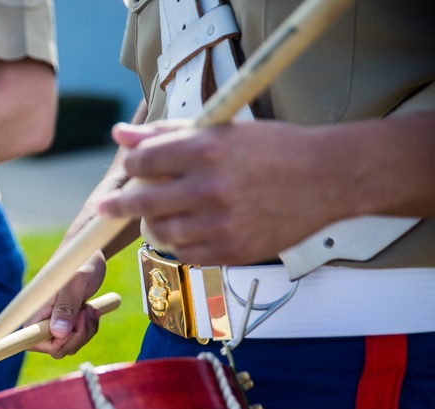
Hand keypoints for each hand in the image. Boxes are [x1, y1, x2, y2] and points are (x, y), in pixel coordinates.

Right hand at [27, 249, 106, 358]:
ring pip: (69, 345)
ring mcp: (53, 322)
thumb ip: (65, 309)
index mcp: (35, 310)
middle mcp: (40, 320)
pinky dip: (88, 328)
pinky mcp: (65, 323)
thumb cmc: (77, 263)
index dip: (52, 344)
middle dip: (77, 336)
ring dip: (85, 331)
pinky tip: (91, 310)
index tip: (70, 332)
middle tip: (86, 312)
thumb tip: (58, 333)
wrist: (86, 254)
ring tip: (90, 308)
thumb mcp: (74, 285)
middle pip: (57, 348)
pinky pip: (77, 338)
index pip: (31, 342)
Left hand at [99, 120, 346, 265]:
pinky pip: (185, 253)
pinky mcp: (231, 250)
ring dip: (151, 224)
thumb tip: (119, 135)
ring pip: (160, 232)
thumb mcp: (221, 129)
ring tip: (156, 215)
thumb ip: (166, 133)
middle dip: (118, 205)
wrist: (328, 178)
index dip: (131, 164)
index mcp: (207, 149)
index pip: (144, 160)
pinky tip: (186, 229)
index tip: (129, 167)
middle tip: (107, 207)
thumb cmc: (273, 149)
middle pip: (143, 201)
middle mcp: (211, 187)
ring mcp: (221, 222)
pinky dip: (179, 243)